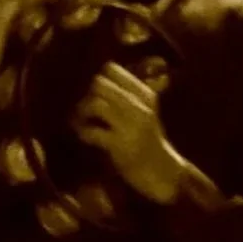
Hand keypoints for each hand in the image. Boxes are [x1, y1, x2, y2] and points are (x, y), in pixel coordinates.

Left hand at [70, 61, 188, 203]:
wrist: (162, 170)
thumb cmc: (150, 140)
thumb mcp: (147, 112)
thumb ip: (132, 94)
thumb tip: (105, 74)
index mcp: (145, 95)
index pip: (114, 71)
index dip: (99, 79)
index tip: (96, 92)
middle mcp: (139, 106)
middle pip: (101, 85)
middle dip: (87, 96)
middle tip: (85, 109)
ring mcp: (130, 125)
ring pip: (96, 105)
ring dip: (82, 113)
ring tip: (80, 121)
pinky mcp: (120, 144)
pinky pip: (92, 132)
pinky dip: (84, 133)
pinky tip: (86, 136)